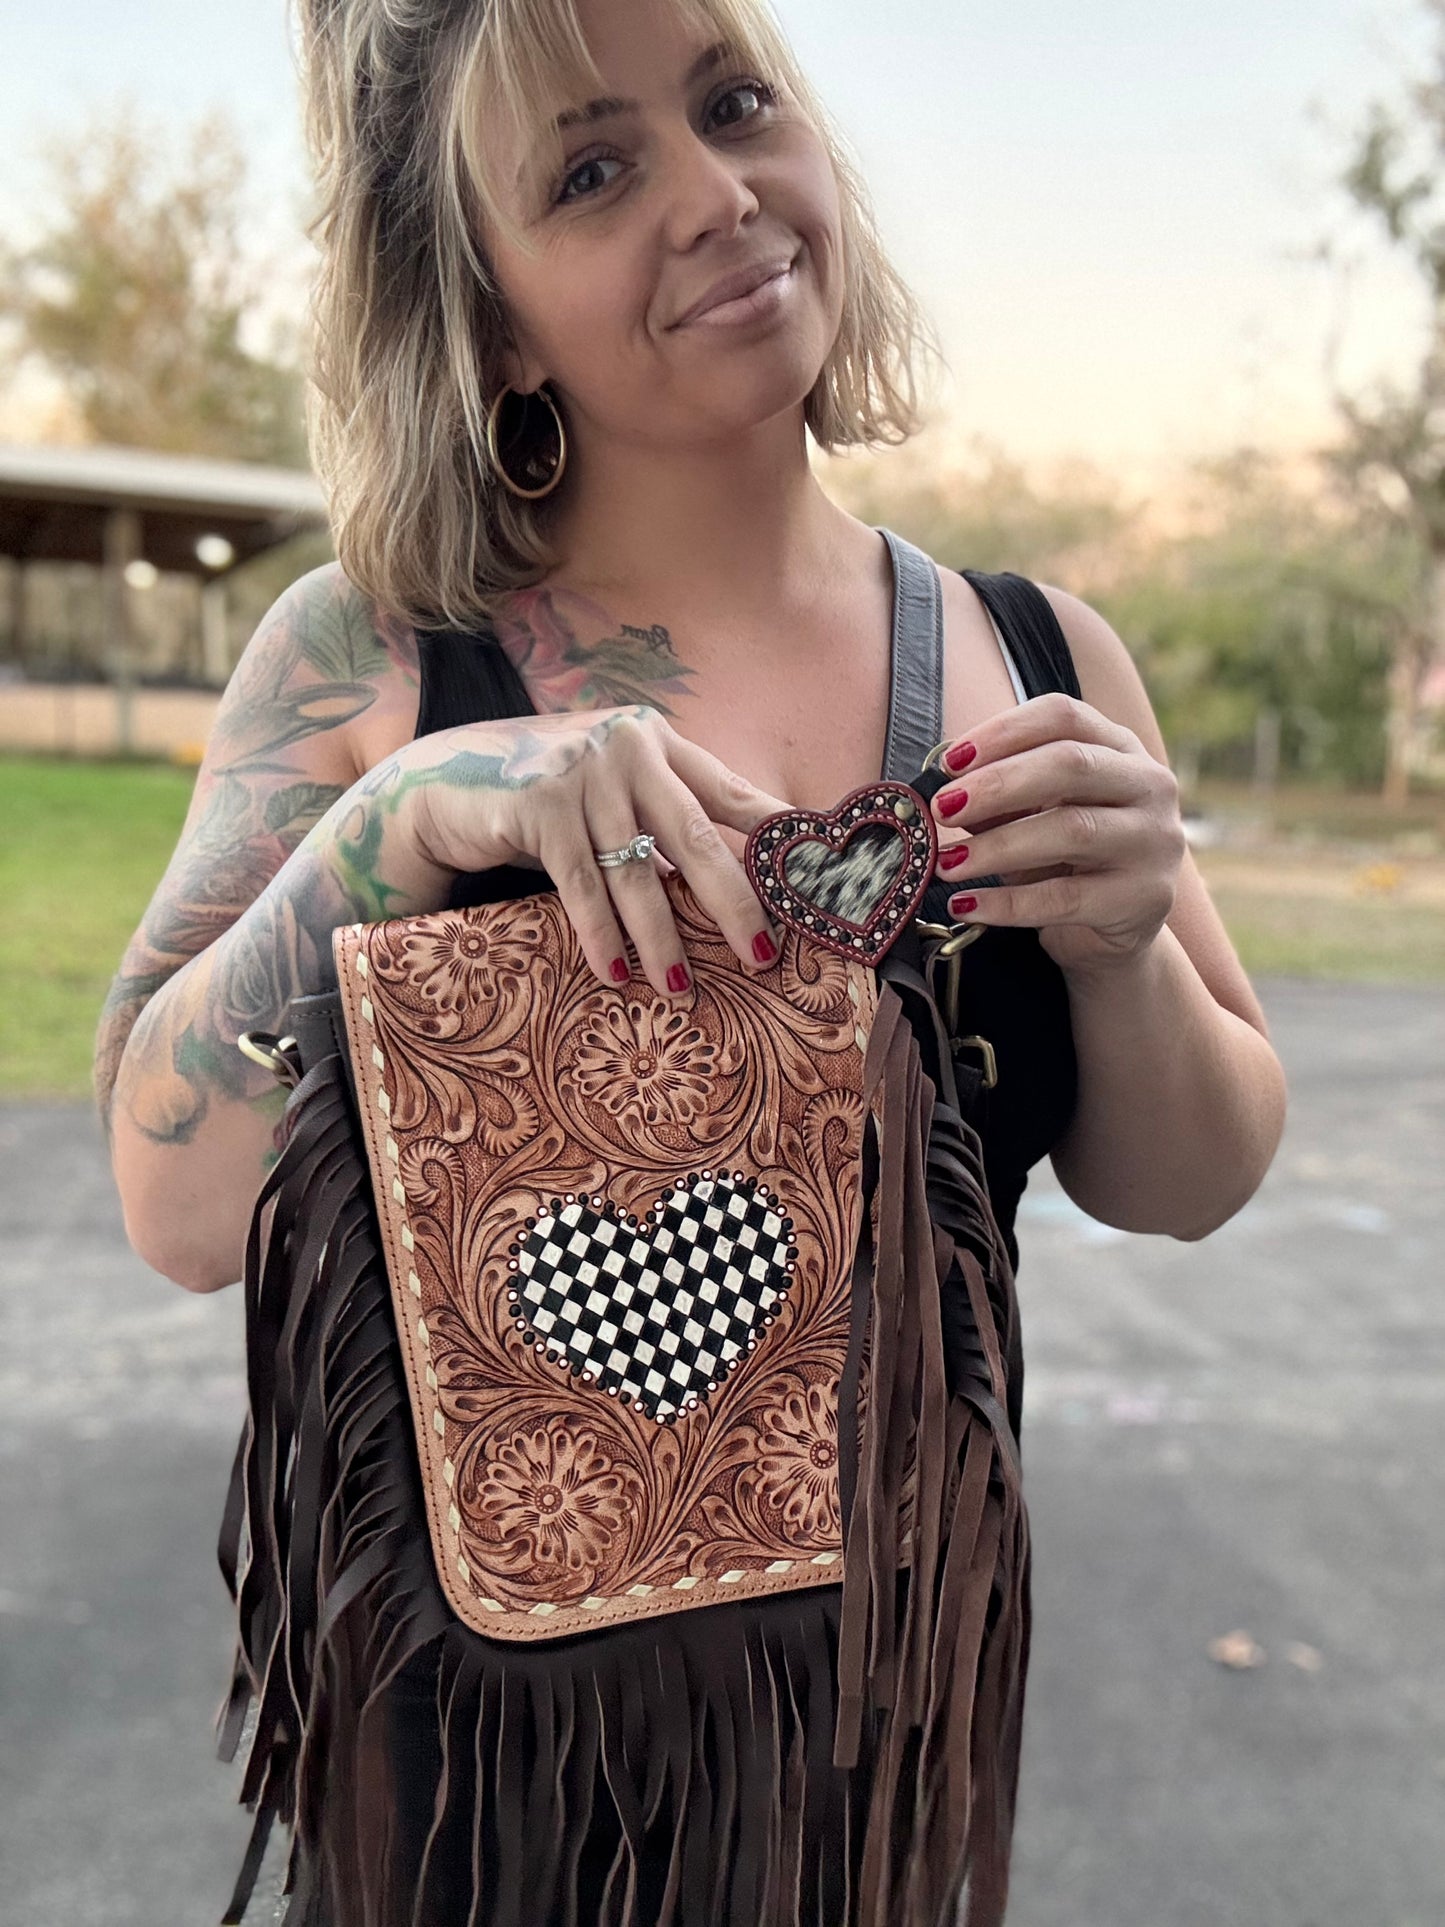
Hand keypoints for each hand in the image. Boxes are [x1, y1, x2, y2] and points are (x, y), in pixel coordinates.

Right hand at [399, 706, 787, 998]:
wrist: (447, 780)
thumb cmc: (545, 796)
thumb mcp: (610, 790)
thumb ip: (660, 816)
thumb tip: (730, 884)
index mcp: (656, 741)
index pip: (729, 792)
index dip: (773, 837)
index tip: (813, 880)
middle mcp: (626, 748)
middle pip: (695, 835)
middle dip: (733, 901)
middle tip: (762, 954)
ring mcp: (580, 773)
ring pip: (636, 871)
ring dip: (661, 939)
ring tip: (680, 989)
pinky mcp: (537, 804)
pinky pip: (581, 884)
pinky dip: (600, 935)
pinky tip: (616, 973)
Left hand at [927, 693, 1186, 974]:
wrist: (1117, 929)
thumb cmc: (1068, 859)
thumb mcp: (1035, 816)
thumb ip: (1000, 797)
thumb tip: (941, 791)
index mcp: (1119, 748)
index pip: (1063, 715)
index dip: (1003, 732)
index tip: (949, 761)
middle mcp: (1148, 785)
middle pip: (1069, 765)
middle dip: (996, 785)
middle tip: (942, 809)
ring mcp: (1153, 841)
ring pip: (1070, 830)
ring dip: (996, 847)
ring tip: (945, 863)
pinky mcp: (1144, 898)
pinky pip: (1065, 898)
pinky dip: (1007, 903)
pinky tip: (966, 905)